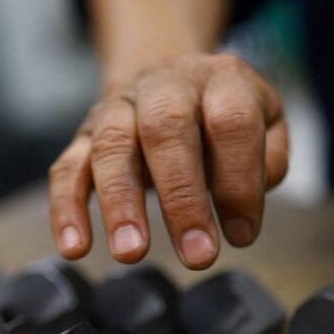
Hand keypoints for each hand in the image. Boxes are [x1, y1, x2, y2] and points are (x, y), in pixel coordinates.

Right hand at [48, 52, 288, 269]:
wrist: (172, 80)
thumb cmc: (223, 117)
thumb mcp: (266, 124)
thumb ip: (266, 161)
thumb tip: (238, 211)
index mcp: (221, 79)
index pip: (231, 122)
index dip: (239, 181)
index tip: (241, 234)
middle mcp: (165, 84)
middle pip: (166, 127)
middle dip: (181, 196)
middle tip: (196, 255)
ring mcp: (119, 107)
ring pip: (111, 145)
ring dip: (121, 202)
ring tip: (131, 253)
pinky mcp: (84, 135)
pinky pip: (67, 167)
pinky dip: (67, 208)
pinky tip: (74, 248)